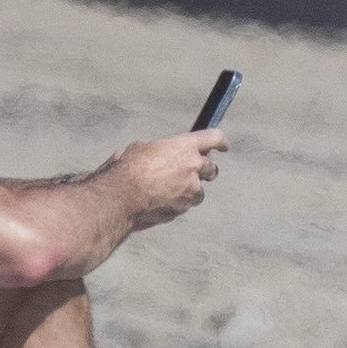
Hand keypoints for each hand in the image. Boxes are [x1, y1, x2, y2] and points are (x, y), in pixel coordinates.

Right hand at [108, 129, 228, 229]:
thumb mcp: (143, 148)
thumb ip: (162, 151)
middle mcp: (193, 167)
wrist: (122, 197)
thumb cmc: (128, 168)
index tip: (224, 146)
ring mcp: (191, 191)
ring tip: (166, 190)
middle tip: (190, 171)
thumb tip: (163, 156)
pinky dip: (176, 203)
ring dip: (189, 190)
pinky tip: (158, 201)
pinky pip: (184, 205)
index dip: (220, 142)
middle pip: (211, 168)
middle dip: (204, 170)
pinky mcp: (183, 209)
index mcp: (184, 146)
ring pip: (198, 191)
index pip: (213, 138)